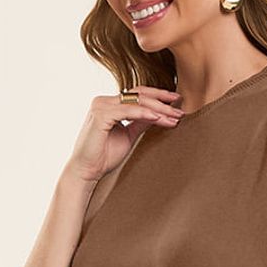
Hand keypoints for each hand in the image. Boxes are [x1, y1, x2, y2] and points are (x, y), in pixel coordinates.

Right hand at [68, 85, 183, 184]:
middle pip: (138, 94)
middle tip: (180, 108)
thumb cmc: (104, 157)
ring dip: (158, 109)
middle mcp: (104, 101)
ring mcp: (101, 106)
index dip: (158, 96)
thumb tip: (157, 114)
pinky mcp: (100, 115)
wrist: (87, 171)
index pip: (137, 94)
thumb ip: (140, 123)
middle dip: (162, 101)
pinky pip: (127, 111)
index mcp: (110, 104)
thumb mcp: (128, 136)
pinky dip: (144, 113)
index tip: (176, 101)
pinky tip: (158, 118)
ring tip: (174, 116)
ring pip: (135, 101)